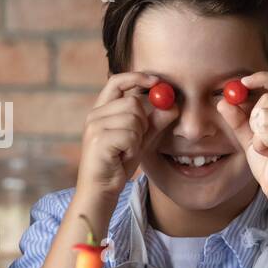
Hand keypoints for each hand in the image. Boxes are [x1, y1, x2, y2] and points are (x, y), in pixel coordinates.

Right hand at [77, 72, 160, 201]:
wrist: (101, 189)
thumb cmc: (118, 164)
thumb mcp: (140, 140)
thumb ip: (155, 122)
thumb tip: (172, 105)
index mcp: (101, 110)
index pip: (116, 81)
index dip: (137, 77)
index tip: (156, 81)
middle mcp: (94, 115)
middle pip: (132, 103)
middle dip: (143, 122)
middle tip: (136, 139)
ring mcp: (94, 127)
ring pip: (134, 119)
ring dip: (138, 138)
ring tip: (126, 150)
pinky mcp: (99, 140)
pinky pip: (130, 135)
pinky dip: (132, 148)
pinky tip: (122, 157)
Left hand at [217, 72, 267, 207]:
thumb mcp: (250, 139)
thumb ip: (238, 120)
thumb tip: (222, 101)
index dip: (262, 78)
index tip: (243, 82)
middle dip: (254, 115)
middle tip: (257, 134)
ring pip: (263, 113)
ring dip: (256, 132)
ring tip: (266, 148)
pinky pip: (263, 130)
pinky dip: (259, 143)